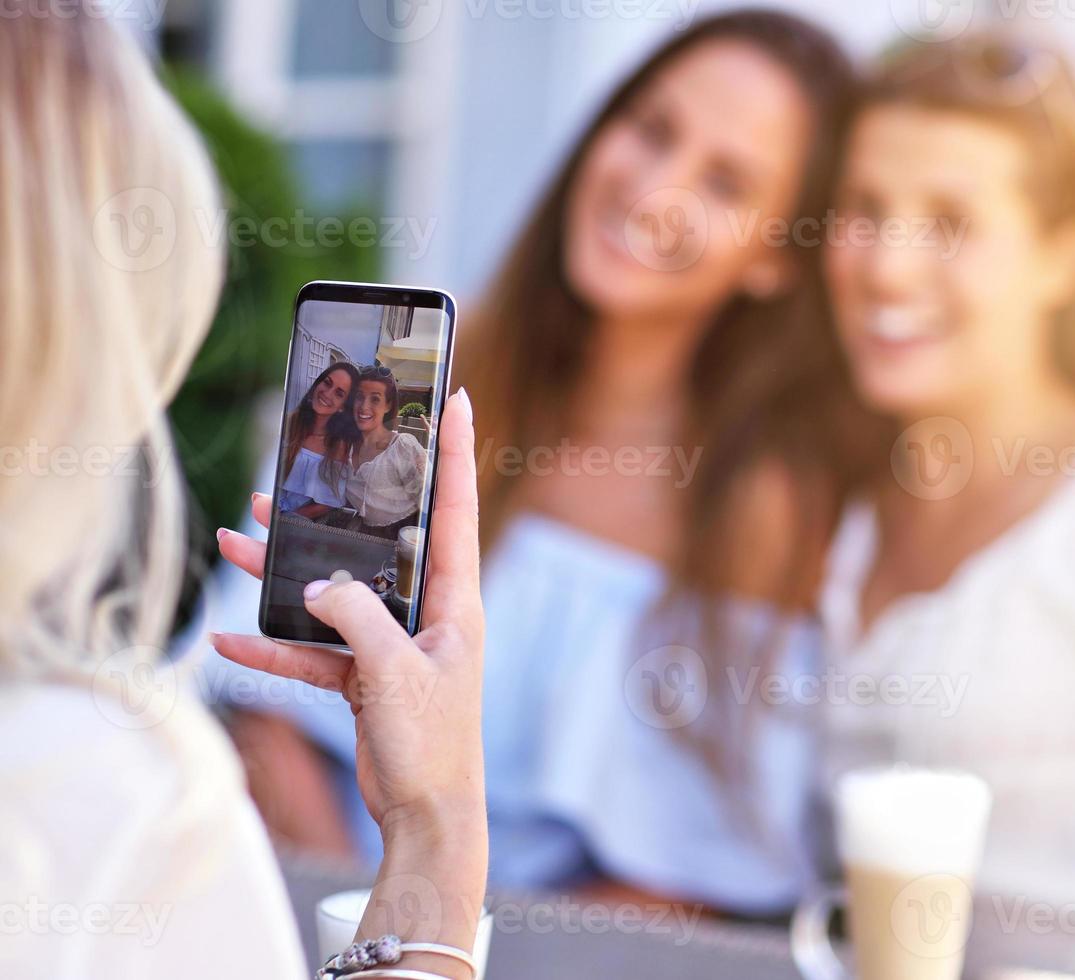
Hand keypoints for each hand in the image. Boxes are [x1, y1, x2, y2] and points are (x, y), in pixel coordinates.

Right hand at [212, 388, 485, 844]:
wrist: (428, 815)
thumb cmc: (433, 743)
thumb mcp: (396, 672)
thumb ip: (355, 619)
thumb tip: (316, 587)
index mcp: (456, 600)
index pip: (456, 509)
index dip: (454, 452)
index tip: (454, 398)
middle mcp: (427, 613)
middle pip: (375, 546)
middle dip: (328, 513)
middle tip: (282, 480)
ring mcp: (393, 644)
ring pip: (333, 594)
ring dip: (284, 573)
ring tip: (233, 539)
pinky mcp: (366, 678)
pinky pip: (314, 651)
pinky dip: (276, 646)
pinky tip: (230, 640)